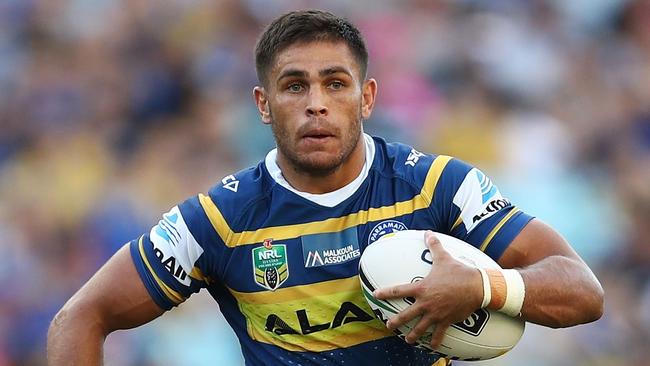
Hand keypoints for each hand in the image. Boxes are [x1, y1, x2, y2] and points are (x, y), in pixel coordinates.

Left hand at [373, 231, 483, 348]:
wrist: (477, 287)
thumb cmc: (459, 272)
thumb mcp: (444, 257)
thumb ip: (434, 246)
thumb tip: (428, 232)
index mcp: (422, 288)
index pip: (399, 290)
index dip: (386, 292)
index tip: (376, 295)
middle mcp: (426, 303)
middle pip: (406, 315)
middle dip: (395, 321)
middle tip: (388, 325)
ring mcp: (436, 314)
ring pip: (420, 328)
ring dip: (412, 335)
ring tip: (407, 340)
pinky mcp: (447, 321)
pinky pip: (439, 334)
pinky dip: (435, 341)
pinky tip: (432, 347)